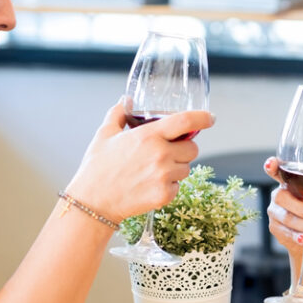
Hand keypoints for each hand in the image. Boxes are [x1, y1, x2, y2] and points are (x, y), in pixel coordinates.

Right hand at [66, 101, 214, 221]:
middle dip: (184, 148)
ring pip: (186, 168)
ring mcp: (164, 176)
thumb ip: (119, 113)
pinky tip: (150, 185)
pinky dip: (169, 185)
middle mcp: (160, 155)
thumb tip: (127, 100)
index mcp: (148, 136)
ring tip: (153, 170)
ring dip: (177, 168)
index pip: (186, 121)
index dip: (202, 118)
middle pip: (192, 148)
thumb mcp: (104, 135)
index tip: (210, 118)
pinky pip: (178, 186)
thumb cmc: (97, 168)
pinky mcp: (165, 195)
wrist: (93, 202)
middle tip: (167, 152)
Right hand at [263, 156, 302, 254]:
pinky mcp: (274, 227)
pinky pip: (285, 232)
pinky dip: (298, 236)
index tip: (272, 163)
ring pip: (286, 217)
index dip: (273, 167)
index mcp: (290, 184)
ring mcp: (275, 212)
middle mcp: (279, 196)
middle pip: (281, 197)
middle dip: (300, 207)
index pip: (278, 173)